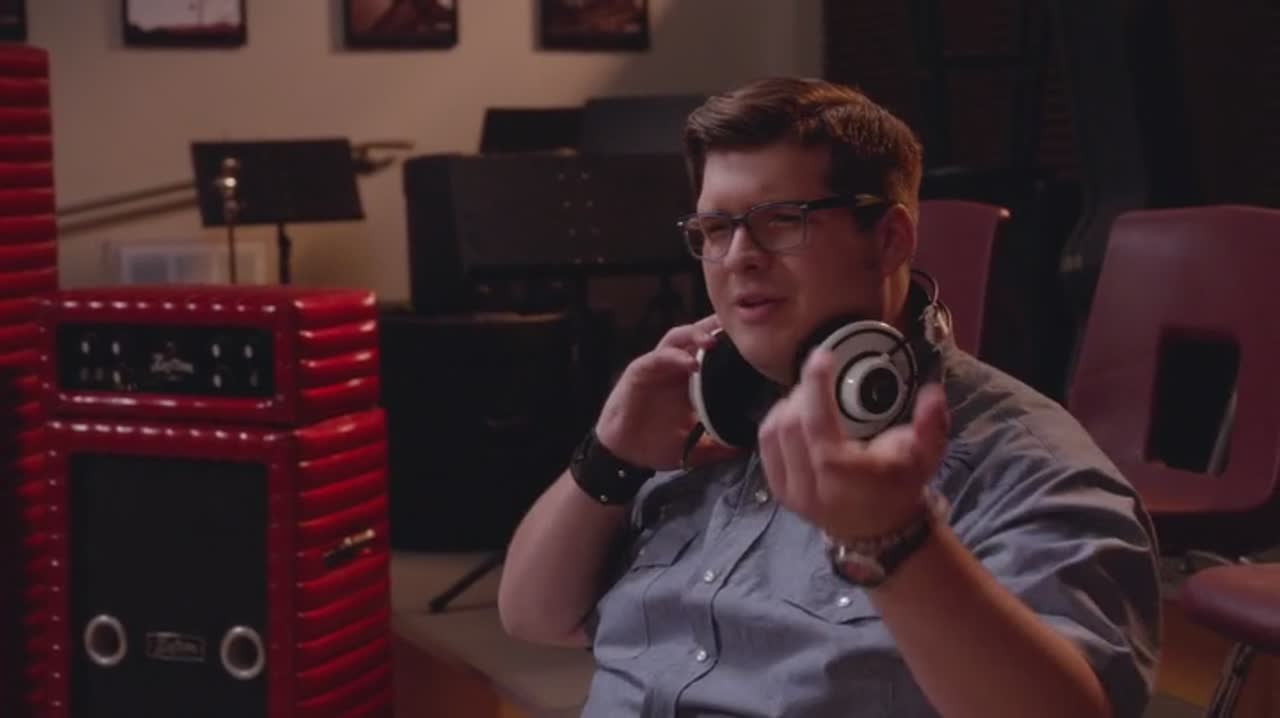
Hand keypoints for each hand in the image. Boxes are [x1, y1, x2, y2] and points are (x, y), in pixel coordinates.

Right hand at [595, 315, 742, 470]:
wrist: (623, 454)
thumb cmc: (656, 443)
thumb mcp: (695, 447)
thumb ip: (719, 446)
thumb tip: (746, 449)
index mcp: (690, 380)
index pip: (713, 352)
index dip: (730, 343)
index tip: (754, 341)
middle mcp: (675, 368)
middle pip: (697, 336)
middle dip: (716, 327)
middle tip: (737, 328)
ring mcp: (657, 367)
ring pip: (677, 338)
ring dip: (695, 335)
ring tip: (713, 341)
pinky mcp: (639, 372)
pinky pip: (657, 358)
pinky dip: (674, 357)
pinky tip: (690, 363)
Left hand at [757, 348, 949, 540]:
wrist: (880, 529)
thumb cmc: (900, 487)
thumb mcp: (925, 456)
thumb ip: (932, 425)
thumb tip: (933, 393)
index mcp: (844, 475)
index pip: (817, 422)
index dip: (815, 384)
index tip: (822, 355)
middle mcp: (812, 486)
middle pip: (791, 422)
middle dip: (803, 391)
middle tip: (821, 376)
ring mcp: (792, 492)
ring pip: (773, 432)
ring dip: (788, 404)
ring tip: (809, 395)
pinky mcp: (780, 492)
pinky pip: (766, 446)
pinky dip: (776, 422)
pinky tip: (793, 413)